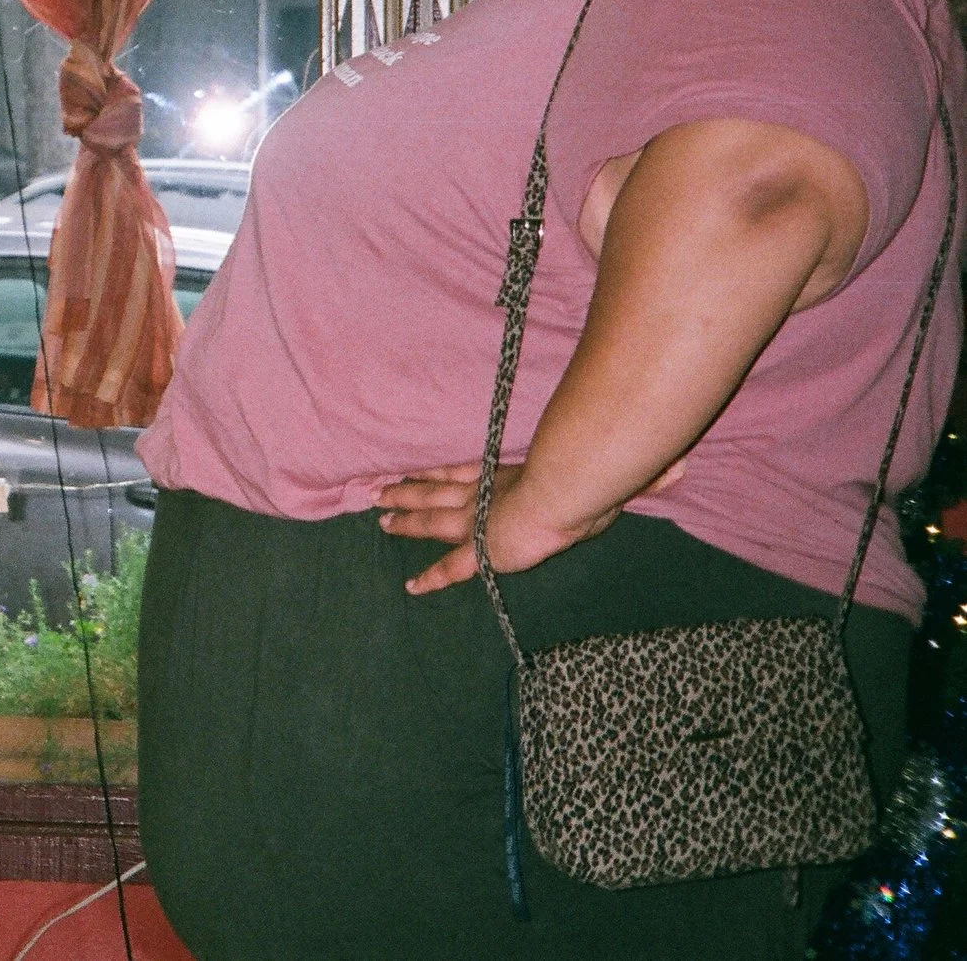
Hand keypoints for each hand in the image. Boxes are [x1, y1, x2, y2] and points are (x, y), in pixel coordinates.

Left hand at [378, 458, 684, 595]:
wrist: (573, 488)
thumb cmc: (592, 473)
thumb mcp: (615, 473)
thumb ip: (644, 475)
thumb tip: (678, 469)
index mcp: (512, 476)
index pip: (468, 470)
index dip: (444, 472)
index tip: (421, 471)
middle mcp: (488, 493)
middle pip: (438, 489)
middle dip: (410, 491)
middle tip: (380, 491)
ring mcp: (480, 518)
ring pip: (431, 518)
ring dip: (404, 518)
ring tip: (378, 517)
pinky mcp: (482, 548)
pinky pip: (450, 566)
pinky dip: (431, 577)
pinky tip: (412, 586)